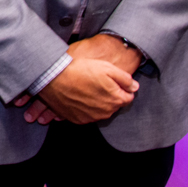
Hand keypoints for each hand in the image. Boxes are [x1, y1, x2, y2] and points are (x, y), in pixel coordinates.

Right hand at [12, 33, 141, 124]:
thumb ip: (125, 78)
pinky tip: (78, 96)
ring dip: (97, 102)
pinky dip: (84, 107)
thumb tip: (134, 87)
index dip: (121, 87)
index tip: (111, 81)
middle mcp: (105, 112)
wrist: (53, 78)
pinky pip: (86, 114)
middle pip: (114, 104)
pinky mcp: (77, 119)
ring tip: (85, 88)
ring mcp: (91, 117)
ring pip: (100, 110)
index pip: (128, 97)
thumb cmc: (79, 70)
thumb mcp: (107, 67)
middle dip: (109, 95)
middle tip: (96, 82)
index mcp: (116, 100)